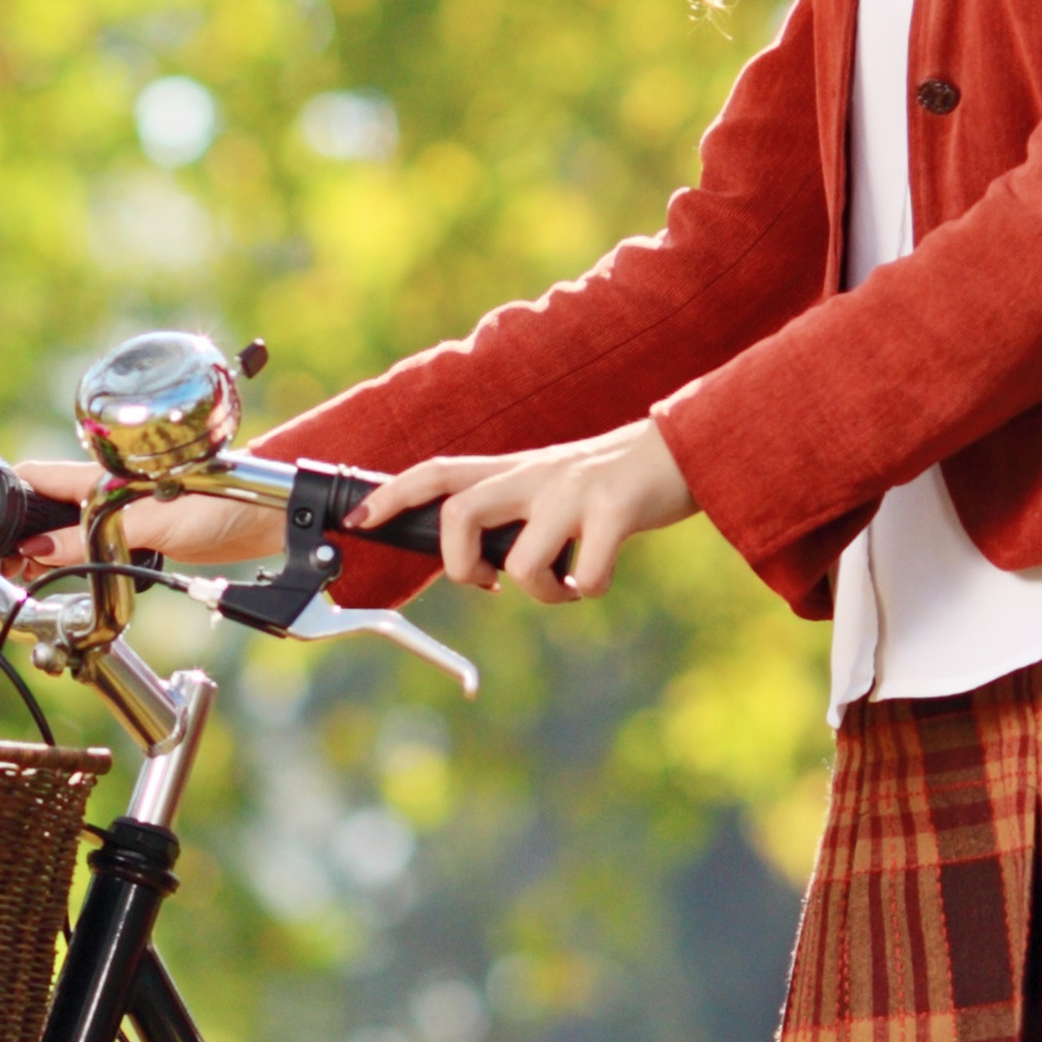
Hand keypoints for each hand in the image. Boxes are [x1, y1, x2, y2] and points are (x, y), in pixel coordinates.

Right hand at [2, 456, 278, 576]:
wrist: (269, 517)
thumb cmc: (222, 505)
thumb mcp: (149, 525)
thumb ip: (91, 536)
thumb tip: (38, 548)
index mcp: (100, 477)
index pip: (35, 477)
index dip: (6, 497)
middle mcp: (106, 490)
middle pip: (45, 508)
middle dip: (21, 536)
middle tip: (6, 568)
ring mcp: (123, 511)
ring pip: (67, 529)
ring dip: (47, 552)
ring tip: (29, 576)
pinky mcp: (142, 531)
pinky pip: (93, 544)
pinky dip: (75, 561)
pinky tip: (69, 577)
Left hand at [386, 417, 702, 600]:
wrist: (682, 448)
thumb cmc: (613, 480)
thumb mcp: (552, 483)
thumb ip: (514, 512)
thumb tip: (483, 566)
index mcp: (515, 470)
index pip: (437, 473)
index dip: (391, 496)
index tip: (359, 520)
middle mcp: (535, 475)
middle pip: (458, 513)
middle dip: (457, 564)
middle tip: (485, 583)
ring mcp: (572, 491)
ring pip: (521, 561)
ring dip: (538, 593)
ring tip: (564, 586)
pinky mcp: (615, 508)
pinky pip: (586, 573)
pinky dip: (586, 589)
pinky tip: (597, 578)